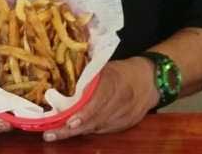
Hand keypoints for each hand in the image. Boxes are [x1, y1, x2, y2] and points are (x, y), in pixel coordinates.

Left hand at [42, 57, 159, 141]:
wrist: (150, 80)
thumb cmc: (122, 70)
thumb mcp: (106, 67)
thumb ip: (88, 75)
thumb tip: (62, 77)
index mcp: (116, 82)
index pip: (99, 100)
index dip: (84, 113)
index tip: (69, 121)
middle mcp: (122, 101)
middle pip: (96, 119)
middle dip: (72, 129)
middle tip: (51, 134)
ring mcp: (125, 116)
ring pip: (98, 128)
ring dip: (77, 132)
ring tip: (55, 135)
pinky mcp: (126, 125)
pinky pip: (104, 131)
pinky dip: (89, 131)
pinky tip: (74, 131)